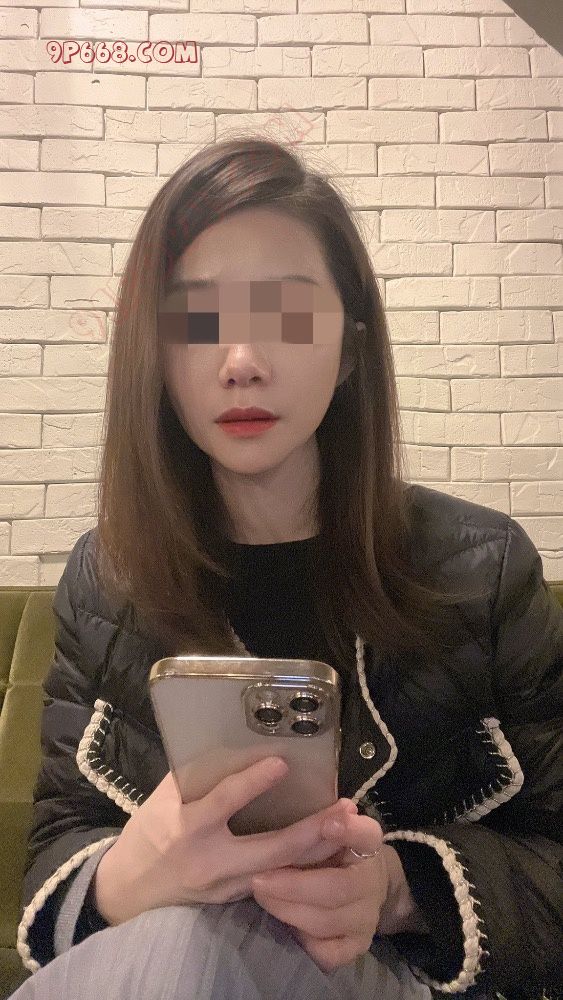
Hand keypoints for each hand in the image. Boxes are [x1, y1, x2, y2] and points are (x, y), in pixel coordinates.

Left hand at [251, 809, 388, 972]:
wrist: (359, 888)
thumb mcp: (327, 829)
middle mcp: (372, 884)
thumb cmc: (331, 851)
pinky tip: (283, 926)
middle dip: (293, 886)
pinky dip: (303, 941)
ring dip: (288, 910)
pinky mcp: (357, 947)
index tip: (326, 824)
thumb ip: (318, 820)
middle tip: (257, 879)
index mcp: (369, 845)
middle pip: (337, 888)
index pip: (367, 835)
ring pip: (326, 922)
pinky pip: (328, 953)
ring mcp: (367, 919)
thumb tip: (313, 805)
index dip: (349, 831)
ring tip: (260, 896)